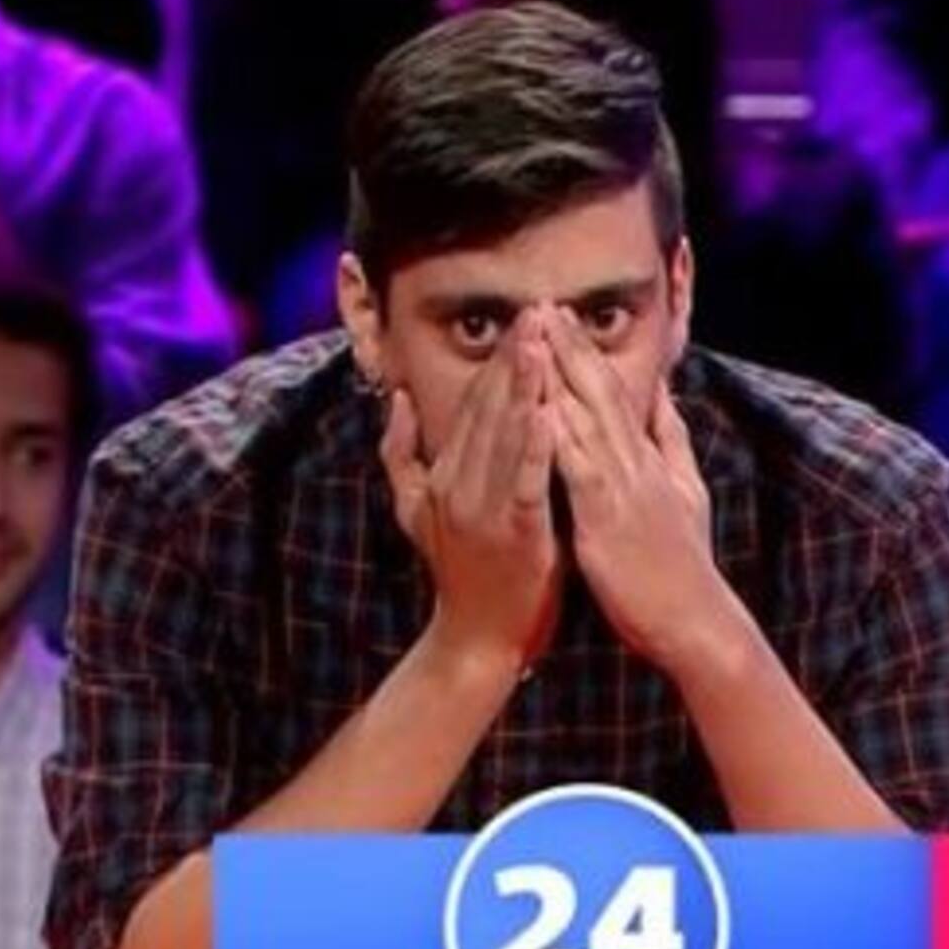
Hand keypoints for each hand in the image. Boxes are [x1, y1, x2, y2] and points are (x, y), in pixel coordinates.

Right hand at [380, 311, 561, 673]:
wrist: (474, 639)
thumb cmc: (460, 573)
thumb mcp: (414, 511)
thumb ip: (401, 454)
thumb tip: (397, 399)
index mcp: (445, 474)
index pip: (473, 405)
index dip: (499, 361)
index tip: (523, 319)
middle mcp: (459, 483)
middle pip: (490, 408)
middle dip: (516, 356)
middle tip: (538, 309)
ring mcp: (483, 507)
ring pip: (506, 434)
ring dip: (525, 385)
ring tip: (542, 340)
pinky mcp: (514, 532)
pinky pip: (526, 479)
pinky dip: (536, 444)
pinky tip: (551, 411)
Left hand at [544, 306, 719, 674]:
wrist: (694, 618)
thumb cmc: (683, 561)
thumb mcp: (688, 490)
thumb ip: (673, 441)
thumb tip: (664, 396)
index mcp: (646, 457)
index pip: (612, 392)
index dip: (583, 352)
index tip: (559, 317)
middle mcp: (634, 462)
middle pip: (598, 390)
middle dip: (568, 345)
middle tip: (541, 304)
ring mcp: (622, 486)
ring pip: (587, 417)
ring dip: (559, 374)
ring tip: (534, 336)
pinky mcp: (606, 517)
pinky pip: (577, 467)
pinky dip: (558, 433)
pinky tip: (537, 405)